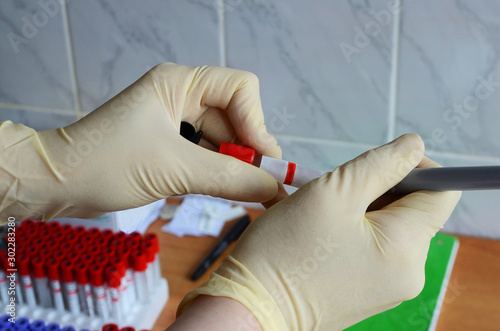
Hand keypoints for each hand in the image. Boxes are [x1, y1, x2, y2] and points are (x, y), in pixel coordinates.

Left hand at [0, 63, 281, 220]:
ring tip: (241, 193)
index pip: (241, 89)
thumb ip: (229, 177)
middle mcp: (181, 96)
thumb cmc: (107, 165)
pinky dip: (217, 172)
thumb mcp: (175, 170)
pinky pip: (206, 154)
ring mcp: (175, 120)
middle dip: (247, 150)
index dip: (257, 122)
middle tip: (260, 186)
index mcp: (180, 83)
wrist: (58, 184)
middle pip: (235, 117)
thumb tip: (274, 187)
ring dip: (233, 165)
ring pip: (223, 139)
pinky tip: (221, 190)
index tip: (261, 160)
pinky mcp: (169, 144)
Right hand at [177, 134, 461, 329]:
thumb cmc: (286, 251)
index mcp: (406, 248)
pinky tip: (321, 229)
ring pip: (389, 226)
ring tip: (322, 212)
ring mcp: (387, 285)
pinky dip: (353, 228)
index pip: (442, 193)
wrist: (252, 305)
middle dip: (379, 188)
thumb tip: (413, 146)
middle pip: (413, 209)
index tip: (379, 163)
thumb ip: (381, 164)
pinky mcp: (367, 290)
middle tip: (337, 190)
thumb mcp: (334, 193)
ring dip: (361, 207)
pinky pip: (373, 246)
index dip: (417, 167)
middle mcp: (407, 272)